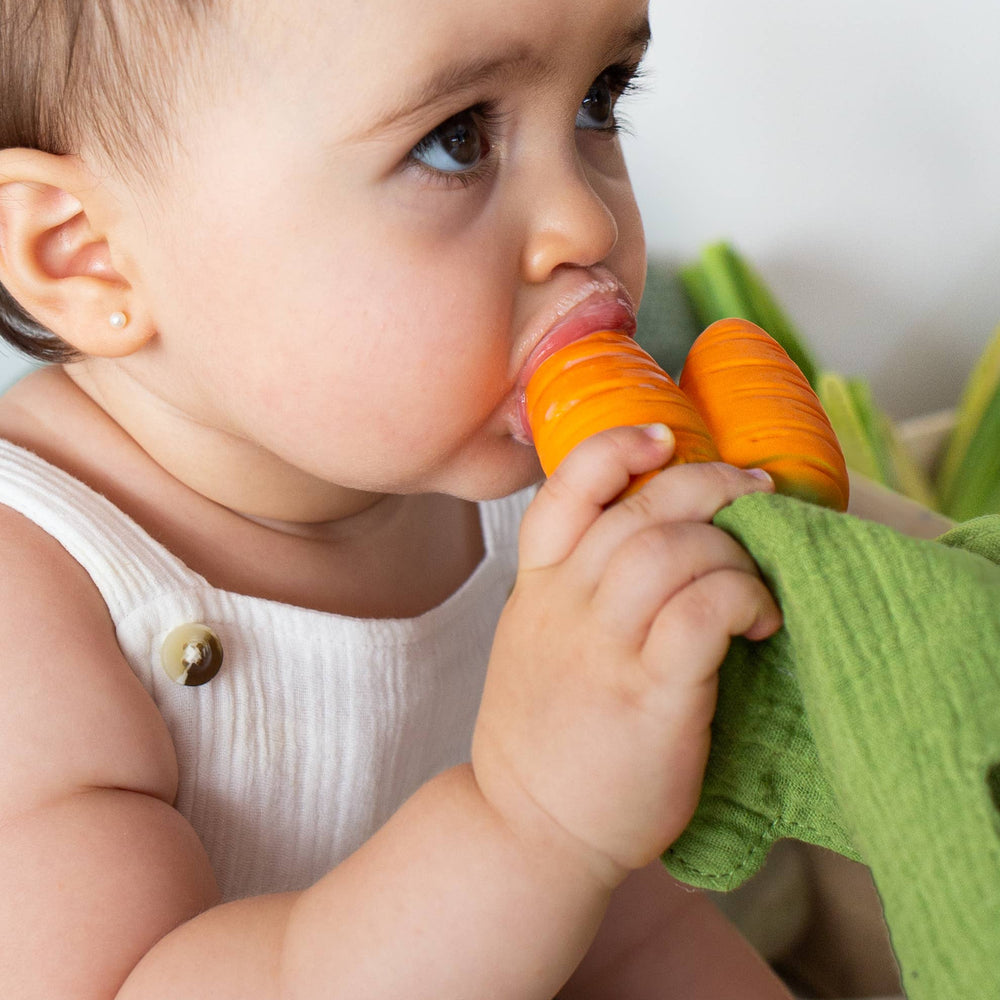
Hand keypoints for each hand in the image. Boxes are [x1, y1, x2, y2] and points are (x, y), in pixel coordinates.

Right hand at [473, 425, 781, 884]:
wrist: (528, 832)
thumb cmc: (546, 738)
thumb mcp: (534, 645)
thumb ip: (574, 590)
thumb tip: (653, 541)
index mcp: (536, 588)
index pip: (565, 490)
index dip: (617, 447)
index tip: (663, 438)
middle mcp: (565, 606)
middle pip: (642, 508)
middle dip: (710, 484)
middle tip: (755, 493)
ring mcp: (603, 649)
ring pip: (674, 549)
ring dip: (734, 549)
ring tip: (757, 580)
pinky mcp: (650, 696)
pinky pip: (704, 610)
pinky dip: (744, 597)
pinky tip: (762, 620)